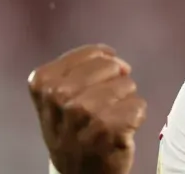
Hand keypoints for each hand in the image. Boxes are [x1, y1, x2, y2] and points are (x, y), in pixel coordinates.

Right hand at [27, 44, 146, 173]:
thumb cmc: (73, 129)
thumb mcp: (57, 97)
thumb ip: (83, 70)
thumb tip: (121, 63)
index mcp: (45, 82)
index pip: (94, 53)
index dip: (105, 64)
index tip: (96, 86)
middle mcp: (60, 95)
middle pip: (112, 66)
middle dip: (115, 82)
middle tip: (102, 107)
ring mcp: (84, 112)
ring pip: (128, 84)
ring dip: (125, 101)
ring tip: (109, 120)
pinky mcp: (109, 128)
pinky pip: (139, 105)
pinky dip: (136, 117)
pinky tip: (119, 131)